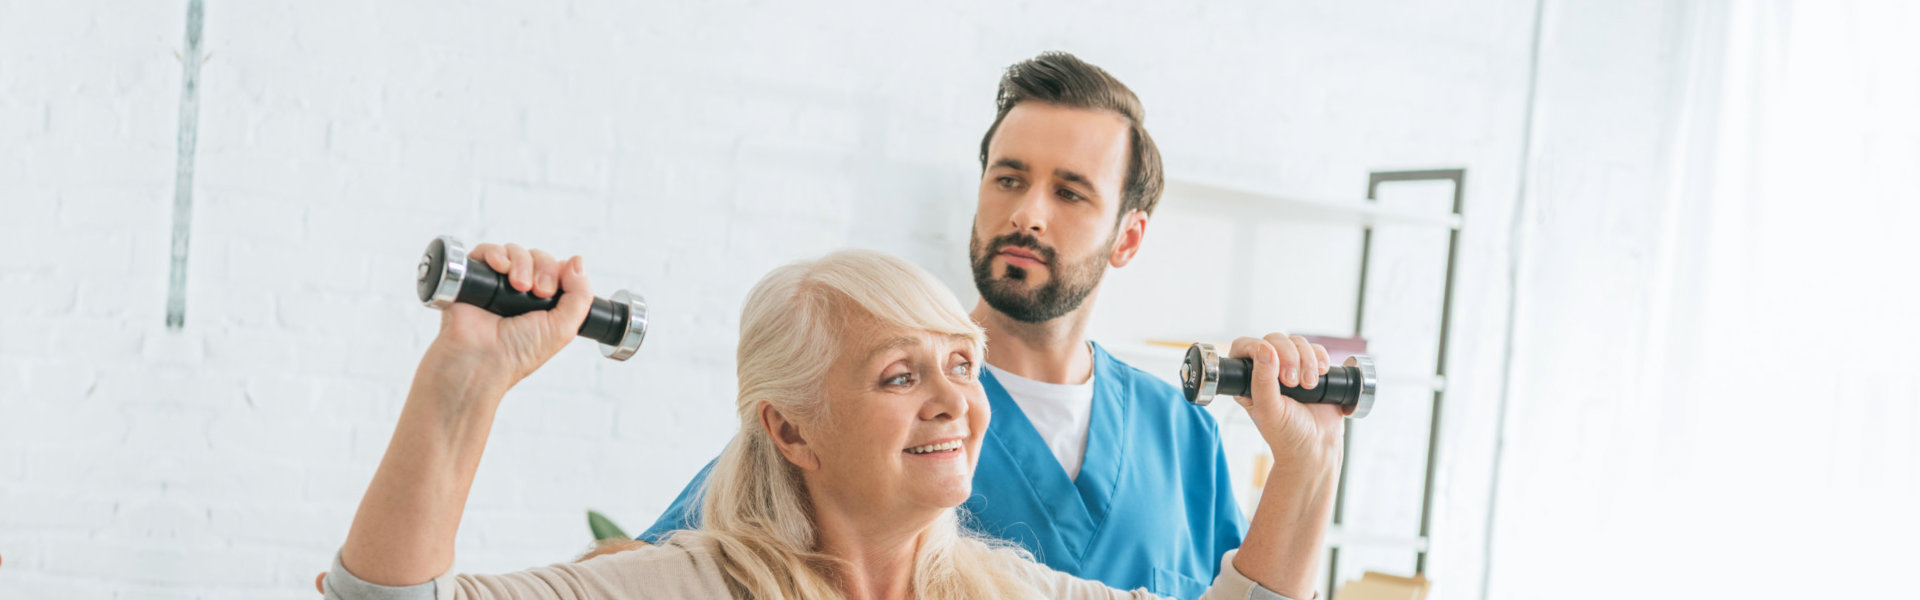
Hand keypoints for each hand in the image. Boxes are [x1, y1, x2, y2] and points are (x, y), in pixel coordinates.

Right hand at [420, 242, 592, 394]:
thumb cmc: (518, 352)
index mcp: (543, 303)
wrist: (481, 359)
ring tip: (517, 285)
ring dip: (522, 263)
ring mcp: (497, 283)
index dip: (559, 272)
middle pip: (539, 257)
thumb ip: (580, 295)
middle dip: (543, 268)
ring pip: (516, 252)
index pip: (557, 269)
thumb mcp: (564, 328)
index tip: (552, 290)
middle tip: (538, 291)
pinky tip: (500, 267)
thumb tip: (578, 261)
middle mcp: (520, 292)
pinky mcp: (474, 278)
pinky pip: (486, 251)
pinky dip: (496, 253)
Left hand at [1227, 333, 1344, 468]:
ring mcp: (1292, 368)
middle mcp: (1269, 371)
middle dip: (1288, 356)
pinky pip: (1316, 350)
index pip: (1245, 347)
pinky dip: (1320, 359)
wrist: (1317, 449)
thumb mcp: (1269, 410)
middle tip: (1293, 382)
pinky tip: (1322, 374)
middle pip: (1274, 340)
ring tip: (1309, 386)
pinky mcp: (1313, 369)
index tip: (1270, 356)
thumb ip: (1262, 381)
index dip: (1256, 347)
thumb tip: (1264, 349)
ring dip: (1307, 360)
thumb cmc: (1287, 436)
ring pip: (1297, 343)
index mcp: (1249, 380)